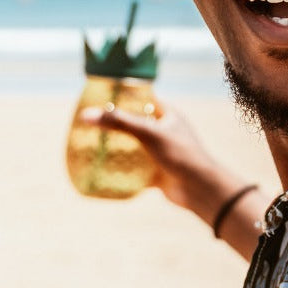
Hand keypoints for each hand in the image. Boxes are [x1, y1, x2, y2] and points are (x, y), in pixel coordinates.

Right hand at [79, 100, 265, 259]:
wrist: (200, 189)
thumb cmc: (180, 154)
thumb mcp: (148, 133)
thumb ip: (119, 122)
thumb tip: (86, 115)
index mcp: (168, 115)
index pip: (143, 99)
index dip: (124, 98)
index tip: (101, 98)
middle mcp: (165, 132)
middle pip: (135, 125)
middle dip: (116, 126)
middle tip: (91, 125)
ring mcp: (162, 153)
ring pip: (135, 148)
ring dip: (118, 149)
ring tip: (92, 146)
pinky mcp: (158, 173)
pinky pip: (136, 170)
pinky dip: (122, 171)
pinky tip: (103, 171)